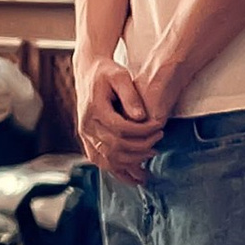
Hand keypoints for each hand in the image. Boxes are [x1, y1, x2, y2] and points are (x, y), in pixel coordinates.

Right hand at [77, 52, 159, 183]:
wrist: (88, 72)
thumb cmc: (107, 72)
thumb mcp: (120, 76)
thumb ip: (130, 95)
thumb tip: (141, 117)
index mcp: (95, 109)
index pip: (121, 129)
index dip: (143, 132)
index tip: (160, 128)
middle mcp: (87, 125)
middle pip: (115, 147)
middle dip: (140, 148)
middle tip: (158, 143)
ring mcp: (85, 135)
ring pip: (107, 159)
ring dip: (129, 164)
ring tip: (148, 161)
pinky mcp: (87, 139)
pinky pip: (99, 160)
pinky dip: (115, 169)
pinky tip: (131, 173)